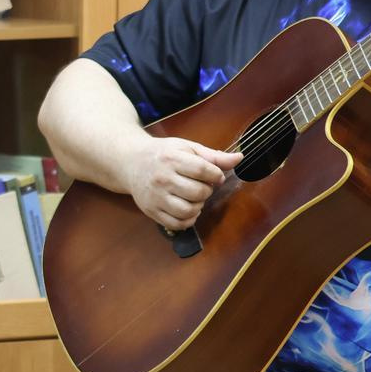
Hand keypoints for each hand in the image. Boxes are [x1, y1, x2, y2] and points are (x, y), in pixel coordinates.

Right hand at [119, 134, 240, 232]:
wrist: (131, 163)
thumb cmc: (163, 154)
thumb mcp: (187, 148)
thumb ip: (213, 156)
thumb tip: (239, 158)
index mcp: (172, 159)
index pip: (204, 171)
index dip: (217, 176)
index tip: (216, 176)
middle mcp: (162, 179)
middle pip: (198, 193)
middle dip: (207, 191)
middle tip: (203, 186)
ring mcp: (155, 197)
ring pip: (188, 211)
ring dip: (198, 206)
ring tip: (194, 198)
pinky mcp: (151, 211)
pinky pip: (177, 224)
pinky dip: (188, 220)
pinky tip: (188, 209)